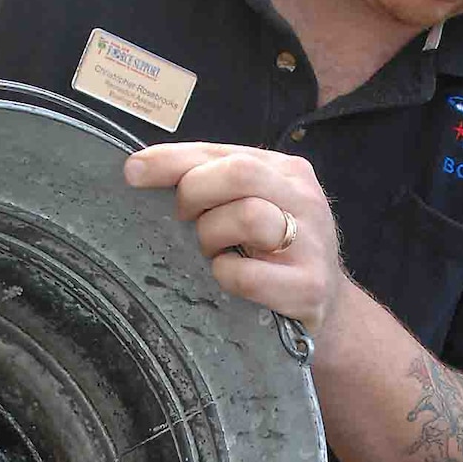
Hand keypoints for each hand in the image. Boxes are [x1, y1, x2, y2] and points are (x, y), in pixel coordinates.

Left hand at [124, 141, 342, 336]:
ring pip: (248, 216)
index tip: (133, 171)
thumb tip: (140, 170)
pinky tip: (226, 278)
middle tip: (184, 220)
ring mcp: (311, 243)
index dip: (172, 159)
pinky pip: (247, 275)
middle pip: (239, 173)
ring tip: (213, 252)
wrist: (329, 311)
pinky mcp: (308, 287)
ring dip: (212, 236)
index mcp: (286, 171)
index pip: (222, 151)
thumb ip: (212, 186)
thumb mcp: (253, 208)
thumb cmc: (274, 256)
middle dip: (195, 194)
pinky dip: (225, 276)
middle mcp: (304, 199)